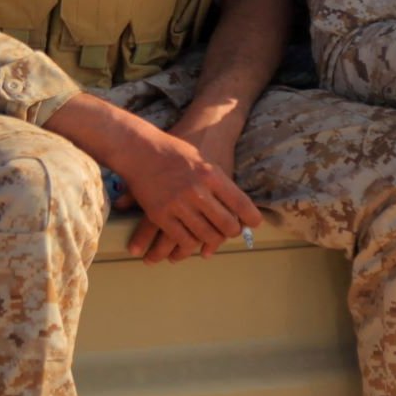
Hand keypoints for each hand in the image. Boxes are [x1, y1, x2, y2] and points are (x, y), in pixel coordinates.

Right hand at [127, 104, 251, 264]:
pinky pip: (182, 240)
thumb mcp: (204, 160)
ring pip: (205, 236)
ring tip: (212, 240)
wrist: (140, 149)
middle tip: (231, 232)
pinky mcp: (160, 215)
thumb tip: (237, 208)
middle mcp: (197, 190)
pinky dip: (189, 247)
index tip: (254, 224)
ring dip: (211, 242)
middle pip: (226, 225)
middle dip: (232, 232)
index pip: (241, 203)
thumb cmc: (175, 152)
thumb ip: (220, 183)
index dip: (252, 218)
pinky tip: (191, 244)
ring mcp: (178, 204)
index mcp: (211, 174)